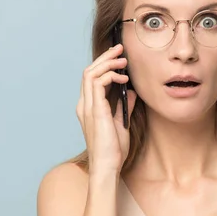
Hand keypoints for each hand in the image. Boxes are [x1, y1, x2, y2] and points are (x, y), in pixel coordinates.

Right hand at [76, 43, 136, 177]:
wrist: (108, 166)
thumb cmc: (113, 150)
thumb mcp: (120, 123)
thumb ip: (123, 107)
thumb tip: (131, 93)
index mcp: (89, 107)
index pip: (91, 79)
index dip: (104, 65)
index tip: (119, 57)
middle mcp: (84, 104)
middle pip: (89, 71)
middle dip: (105, 57)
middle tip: (120, 49)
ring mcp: (88, 106)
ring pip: (90, 73)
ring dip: (107, 63)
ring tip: (123, 60)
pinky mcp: (95, 109)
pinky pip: (97, 83)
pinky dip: (110, 76)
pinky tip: (124, 79)